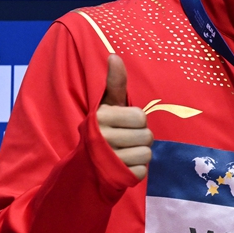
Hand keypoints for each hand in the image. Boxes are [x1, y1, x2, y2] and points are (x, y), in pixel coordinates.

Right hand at [96, 54, 152, 179]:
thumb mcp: (107, 105)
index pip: (140, 117)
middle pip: (147, 136)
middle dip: (141, 137)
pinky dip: (137, 170)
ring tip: (125, 152)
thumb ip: (114, 83)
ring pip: (146, 153)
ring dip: (140, 154)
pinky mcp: (116, 177)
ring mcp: (108, 159)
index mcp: (101, 117)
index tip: (125, 123)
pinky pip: (142, 171)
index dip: (137, 120)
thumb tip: (114, 55)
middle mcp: (102, 138)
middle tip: (126, 139)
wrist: (86, 163)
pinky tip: (124, 166)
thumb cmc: (103, 128)